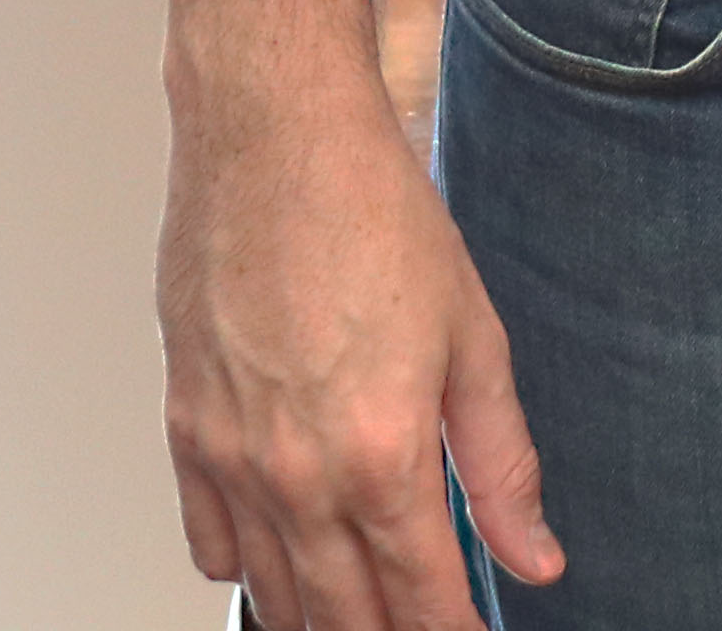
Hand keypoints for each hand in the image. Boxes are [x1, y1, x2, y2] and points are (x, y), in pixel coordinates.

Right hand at [158, 88, 559, 630]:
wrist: (274, 140)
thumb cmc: (373, 216)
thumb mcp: (474, 340)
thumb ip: (502, 465)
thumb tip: (535, 555)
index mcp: (381, 453)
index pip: (422, 598)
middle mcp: (297, 473)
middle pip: (343, 614)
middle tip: (421, 630)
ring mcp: (232, 458)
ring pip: (274, 592)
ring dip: (319, 619)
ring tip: (359, 620)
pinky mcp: (185, 430)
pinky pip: (209, 542)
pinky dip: (248, 570)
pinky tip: (280, 568)